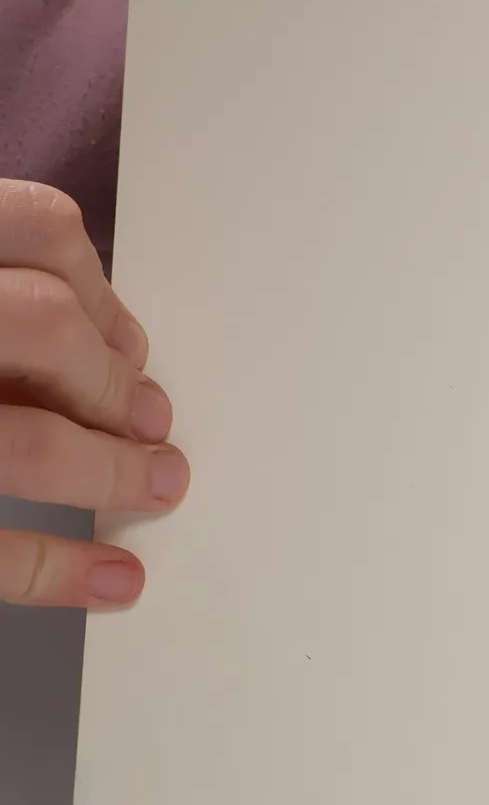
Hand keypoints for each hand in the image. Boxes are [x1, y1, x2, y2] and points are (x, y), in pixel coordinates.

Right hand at [0, 181, 186, 607]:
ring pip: (21, 441)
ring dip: (107, 471)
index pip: (28, 223)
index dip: (95, 281)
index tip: (131, 340)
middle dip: (111, 380)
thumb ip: (11, 299)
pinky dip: (55, 570)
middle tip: (153, 422)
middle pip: (37, 324)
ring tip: (157, 484)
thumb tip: (120, 348)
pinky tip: (115, 581)